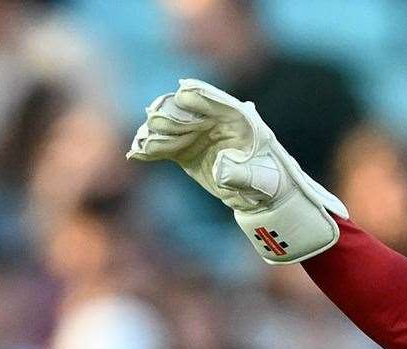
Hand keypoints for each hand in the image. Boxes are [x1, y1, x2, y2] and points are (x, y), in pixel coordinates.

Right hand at [126, 78, 347, 263]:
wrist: (261, 198)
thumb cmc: (269, 184)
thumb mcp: (259, 180)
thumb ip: (240, 172)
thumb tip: (220, 167)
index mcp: (239, 118)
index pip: (217, 101)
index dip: (199, 96)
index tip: (182, 93)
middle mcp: (214, 120)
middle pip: (188, 111)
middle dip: (171, 116)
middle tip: (154, 124)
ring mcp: (197, 133)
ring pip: (171, 126)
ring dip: (155, 133)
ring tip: (143, 145)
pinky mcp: (184, 149)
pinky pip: (164, 146)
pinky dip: (151, 149)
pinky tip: (137, 154)